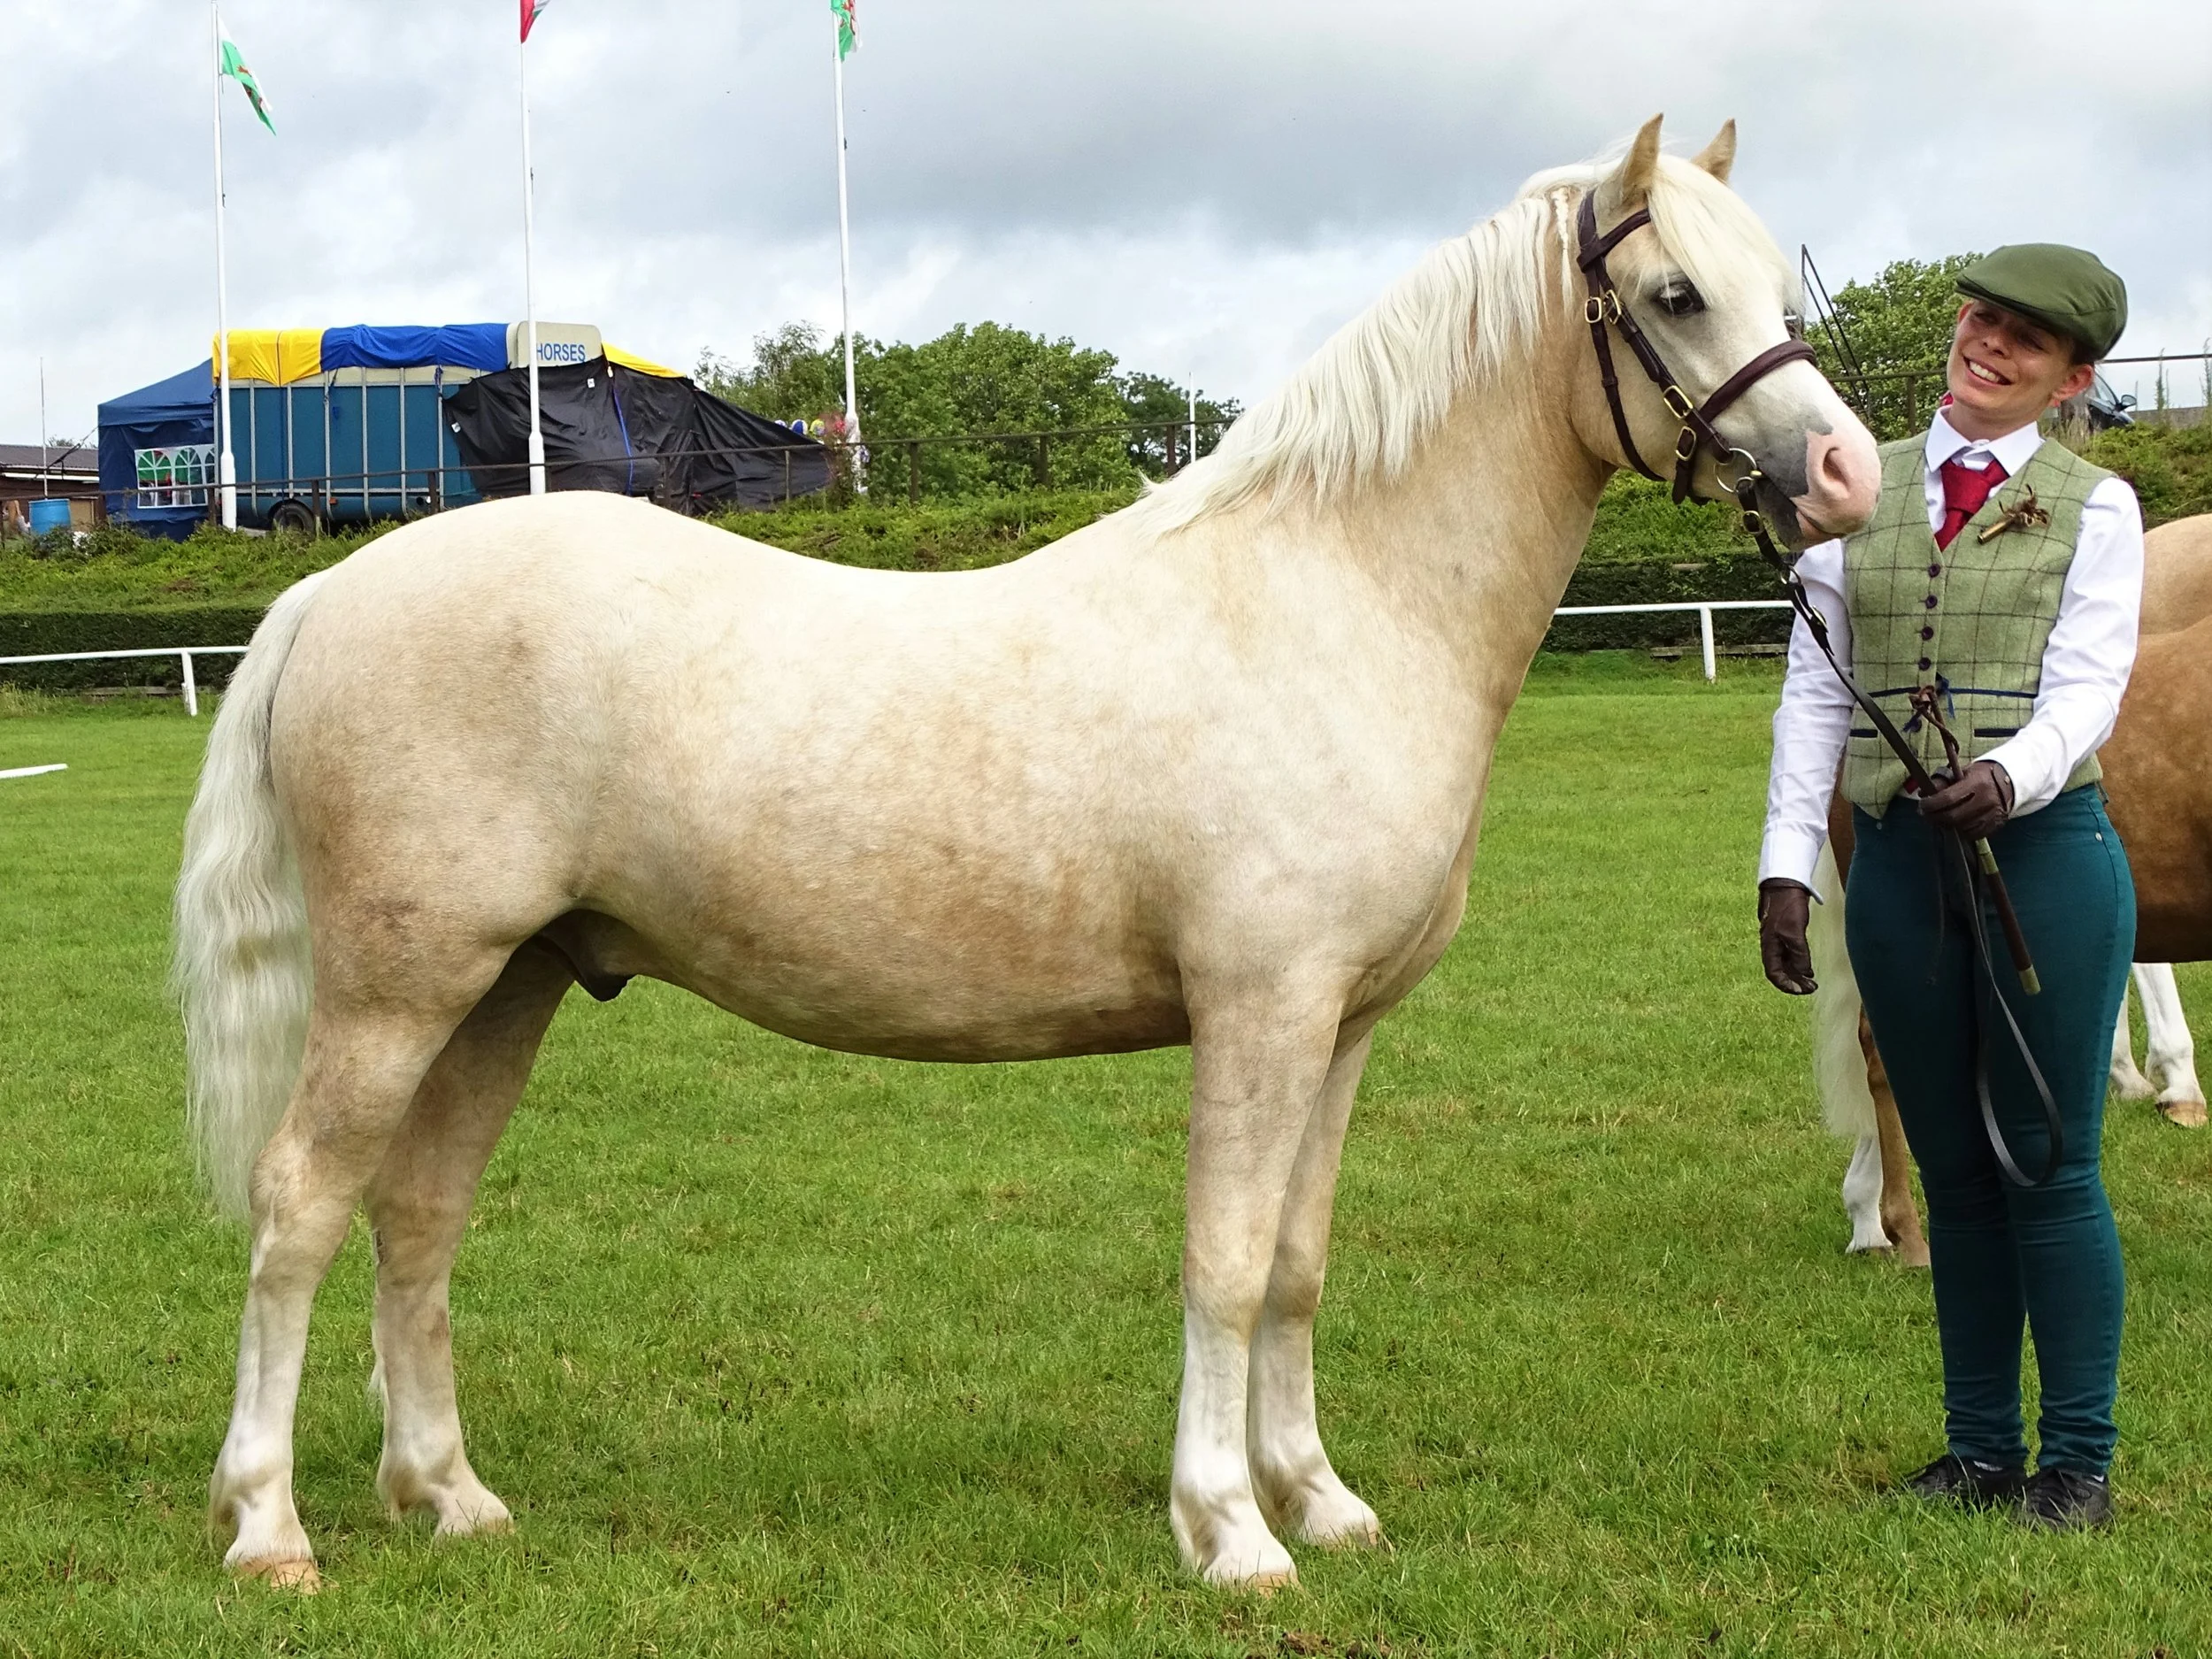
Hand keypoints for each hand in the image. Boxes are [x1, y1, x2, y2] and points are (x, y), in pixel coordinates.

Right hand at [1758, 878, 1816, 994]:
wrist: (1785, 884)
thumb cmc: (1787, 905)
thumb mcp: (1794, 931)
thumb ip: (1799, 953)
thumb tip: (1804, 973)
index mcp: (1769, 946)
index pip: (1774, 973)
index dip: (1786, 985)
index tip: (1801, 991)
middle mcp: (1771, 945)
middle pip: (1780, 971)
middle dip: (1794, 982)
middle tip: (1811, 988)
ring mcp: (1778, 939)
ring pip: (1785, 964)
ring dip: (1797, 975)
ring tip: (1811, 982)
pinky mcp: (1785, 933)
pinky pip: (1790, 955)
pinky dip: (1799, 964)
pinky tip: (1808, 968)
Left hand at [1919, 759, 2014, 840]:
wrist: (2009, 782)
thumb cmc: (1980, 776)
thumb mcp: (1962, 773)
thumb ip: (1942, 782)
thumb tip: (1922, 794)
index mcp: (1978, 783)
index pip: (1948, 798)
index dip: (1931, 804)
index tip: (1922, 805)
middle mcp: (1987, 801)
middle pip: (1953, 817)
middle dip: (1934, 817)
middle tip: (1925, 814)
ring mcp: (1992, 816)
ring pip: (1961, 828)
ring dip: (1945, 825)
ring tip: (1938, 818)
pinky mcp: (1995, 826)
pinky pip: (1972, 835)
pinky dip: (1959, 831)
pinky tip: (1953, 824)